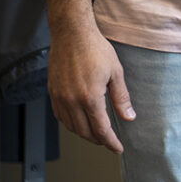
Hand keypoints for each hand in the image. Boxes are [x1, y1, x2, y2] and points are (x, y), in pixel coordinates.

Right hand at [48, 22, 134, 151]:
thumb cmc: (95, 49)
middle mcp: (71, 100)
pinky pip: (60, 115)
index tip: (117, 148)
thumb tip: (128, 117)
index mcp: (90, 97)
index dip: (110, 142)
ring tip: (96, 133)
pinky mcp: (52, 92)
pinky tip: (79, 120)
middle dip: (98, 140)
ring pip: (70, 126)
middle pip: (84, 132)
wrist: (71, 33)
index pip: (101, 129)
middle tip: (108, 141)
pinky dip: (70, 123)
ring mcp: (59, 97)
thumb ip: (121, 97)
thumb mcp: (116, 72)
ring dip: (83, 133)